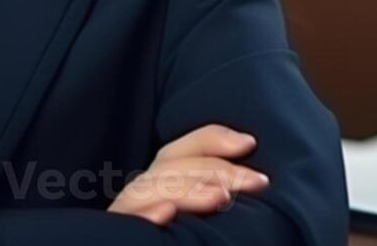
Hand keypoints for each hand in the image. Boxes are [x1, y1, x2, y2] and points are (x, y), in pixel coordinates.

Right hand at [107, 124, 268, 224]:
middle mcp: (142, 201)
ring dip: (185, 190)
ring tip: (220, 198)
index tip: (251, 143)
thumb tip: (257, 179)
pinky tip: (165, 216)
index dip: (211, 139)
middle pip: (167, 167)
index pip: (179, 152)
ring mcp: (128, 221)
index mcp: (162, 189)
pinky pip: (126, 226)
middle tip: (257, 182)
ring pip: (145, 190)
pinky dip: (145, 216)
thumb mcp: (209, 226)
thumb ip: (217, 201)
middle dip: (215, 169)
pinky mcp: (118, 237)